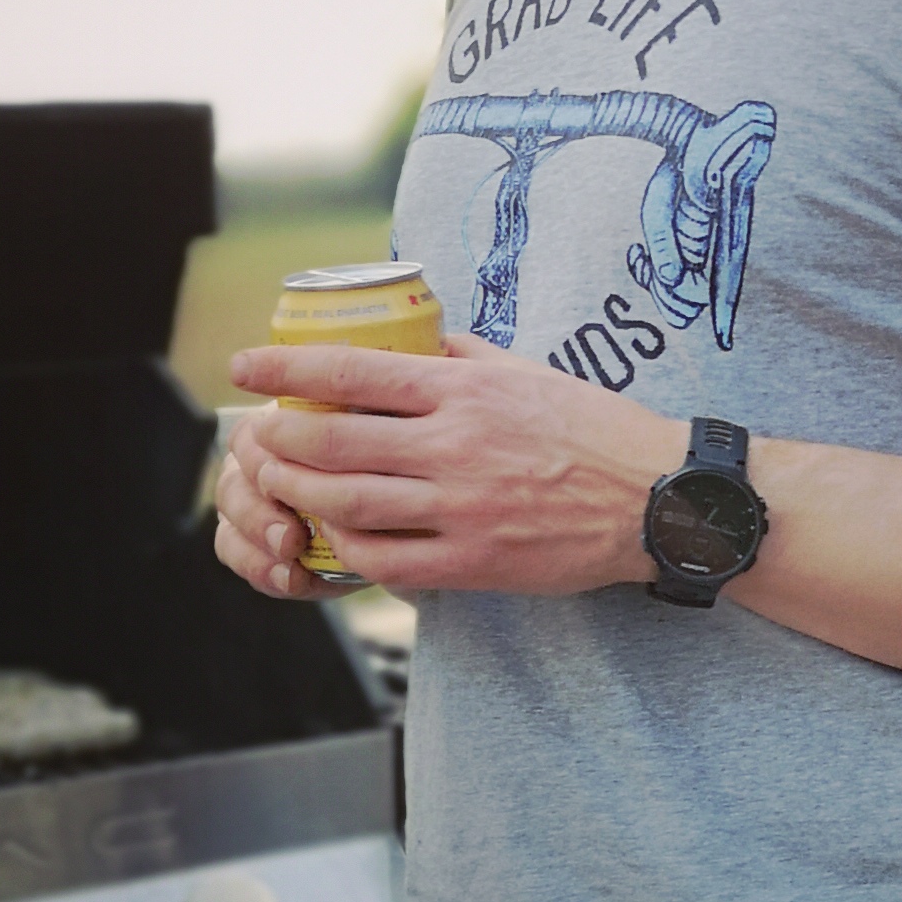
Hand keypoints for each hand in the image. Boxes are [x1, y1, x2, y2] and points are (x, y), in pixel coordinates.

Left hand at [211, 335, 683, 599]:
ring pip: (347, 503)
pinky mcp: (474, 562)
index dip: (285, 368)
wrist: (657, 499)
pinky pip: (387, 560)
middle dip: (277, 441)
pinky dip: (346, 548)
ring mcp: (462, 509)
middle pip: (332, 442)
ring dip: (296, 494)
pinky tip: (330, 537)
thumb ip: (462, 357)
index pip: (351, 372)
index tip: (245, 366)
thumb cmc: (595, 429)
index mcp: (465, 391)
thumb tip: (409, 339)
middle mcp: (455, 446)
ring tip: (276, 485)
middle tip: (252, 437)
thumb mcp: (527, 372)